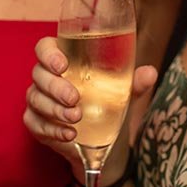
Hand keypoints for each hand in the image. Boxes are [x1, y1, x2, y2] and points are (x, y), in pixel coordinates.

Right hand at [22, 36, 157, 172]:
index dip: (49, 54)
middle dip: (56, 86)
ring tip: (76, 118)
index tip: (63, 64)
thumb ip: (133, 82)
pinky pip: (36, 123)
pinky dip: (52, 129)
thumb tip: (150, 72)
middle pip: (39, 74)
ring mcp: (38, 99)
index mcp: (63, 59)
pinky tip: (69, 134)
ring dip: (55, 109)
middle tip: (75, 98)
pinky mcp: (36, 122)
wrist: (101, 138)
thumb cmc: (106, 102)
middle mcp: (46, 77)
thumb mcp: (121, 92)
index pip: (45, 48)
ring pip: (36, 99)